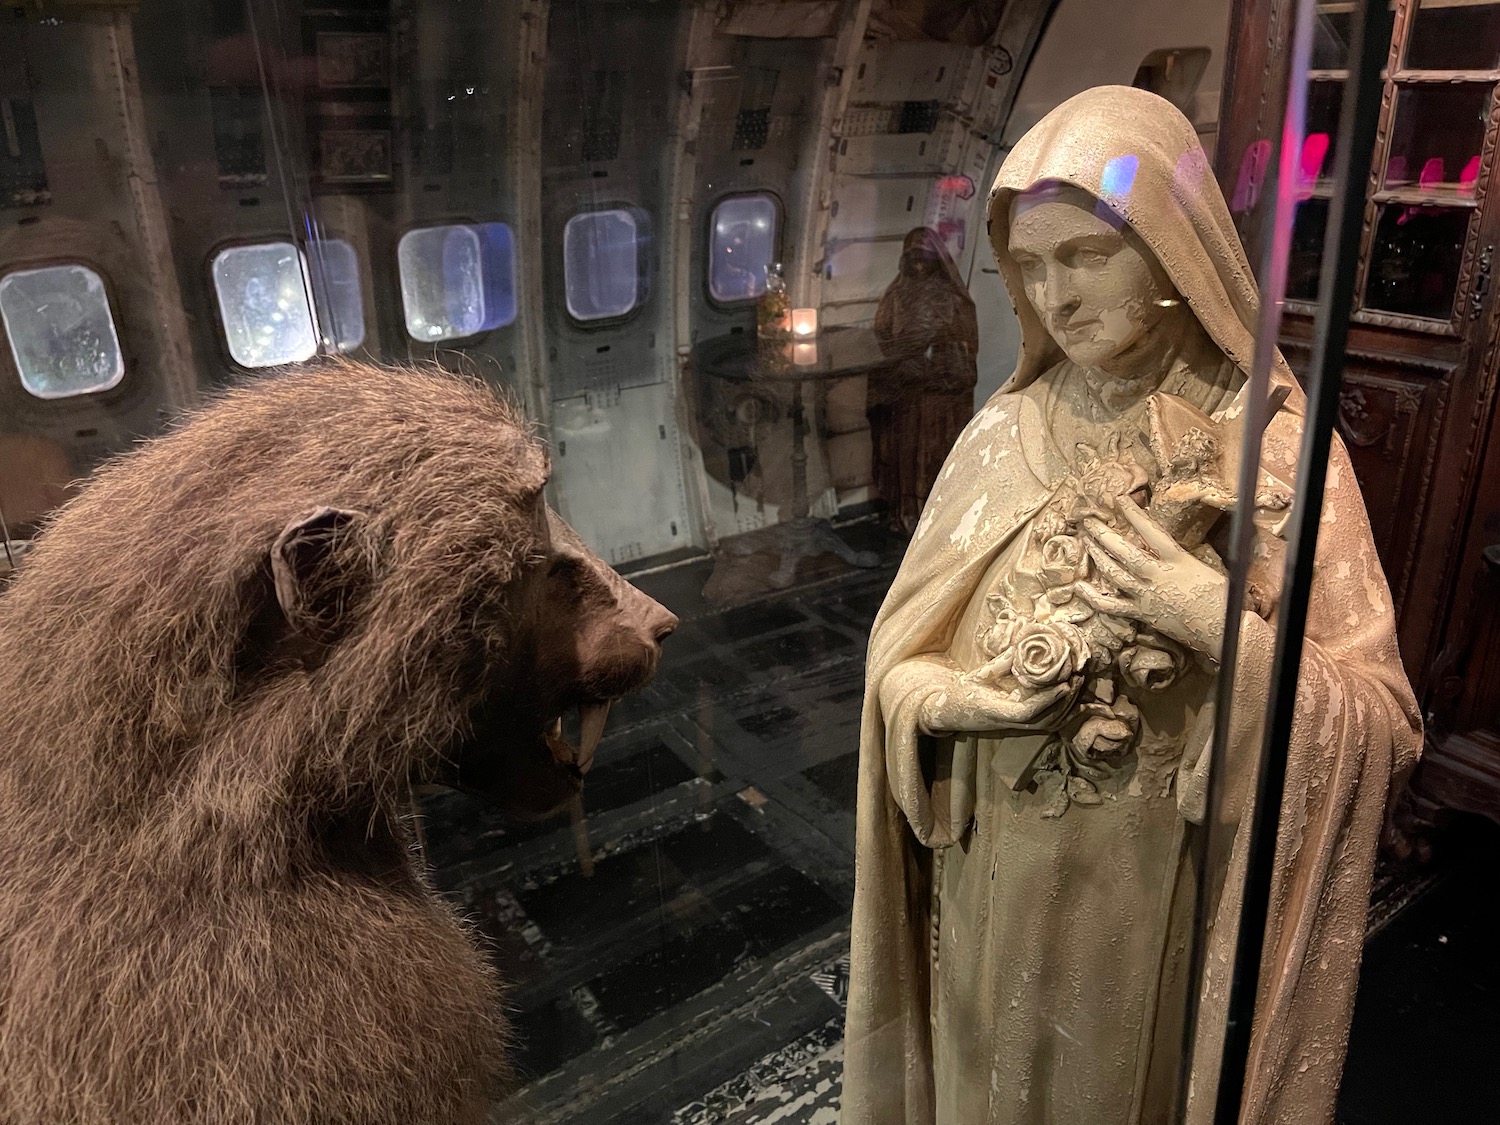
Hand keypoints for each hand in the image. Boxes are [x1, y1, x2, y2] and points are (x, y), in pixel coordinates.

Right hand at [919, 674, 1077, 737]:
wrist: (947, 713)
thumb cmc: (959, 693)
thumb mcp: (977, 675)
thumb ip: (1000, 664)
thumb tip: (1021, 646)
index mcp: (994, 711)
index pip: (1026, 712)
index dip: (1047, 700)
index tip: (1064, 684)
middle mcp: (1006, 724)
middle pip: (1043, 721)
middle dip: (1064, 702)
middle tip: (1078, 678)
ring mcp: (1012, 728)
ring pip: (1046, 725)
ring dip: (1065, 707)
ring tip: (1077, 684)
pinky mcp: (1017, 727)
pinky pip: (1043, 724)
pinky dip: (1059, 712)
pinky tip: (1068, 698)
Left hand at [1076, 499, 1228, 660]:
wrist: (1224, 630)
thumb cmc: (1221, 597)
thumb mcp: (1202, 568)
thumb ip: (1178, 556)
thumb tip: (1158, 546)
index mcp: (1177, 560)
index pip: (1150, 531)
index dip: (1133, 514)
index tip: (1119, 499)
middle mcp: (1157, 575)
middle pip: (1123, 551)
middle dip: (1103, 534)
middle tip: (1087, 521)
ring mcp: (1146, 595)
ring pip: (1114, 573)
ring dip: (1097, 556)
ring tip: (1086, 542)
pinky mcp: (1142, 614)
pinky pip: (1112, 606)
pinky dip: (1093, 597)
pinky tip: (1080, 587)